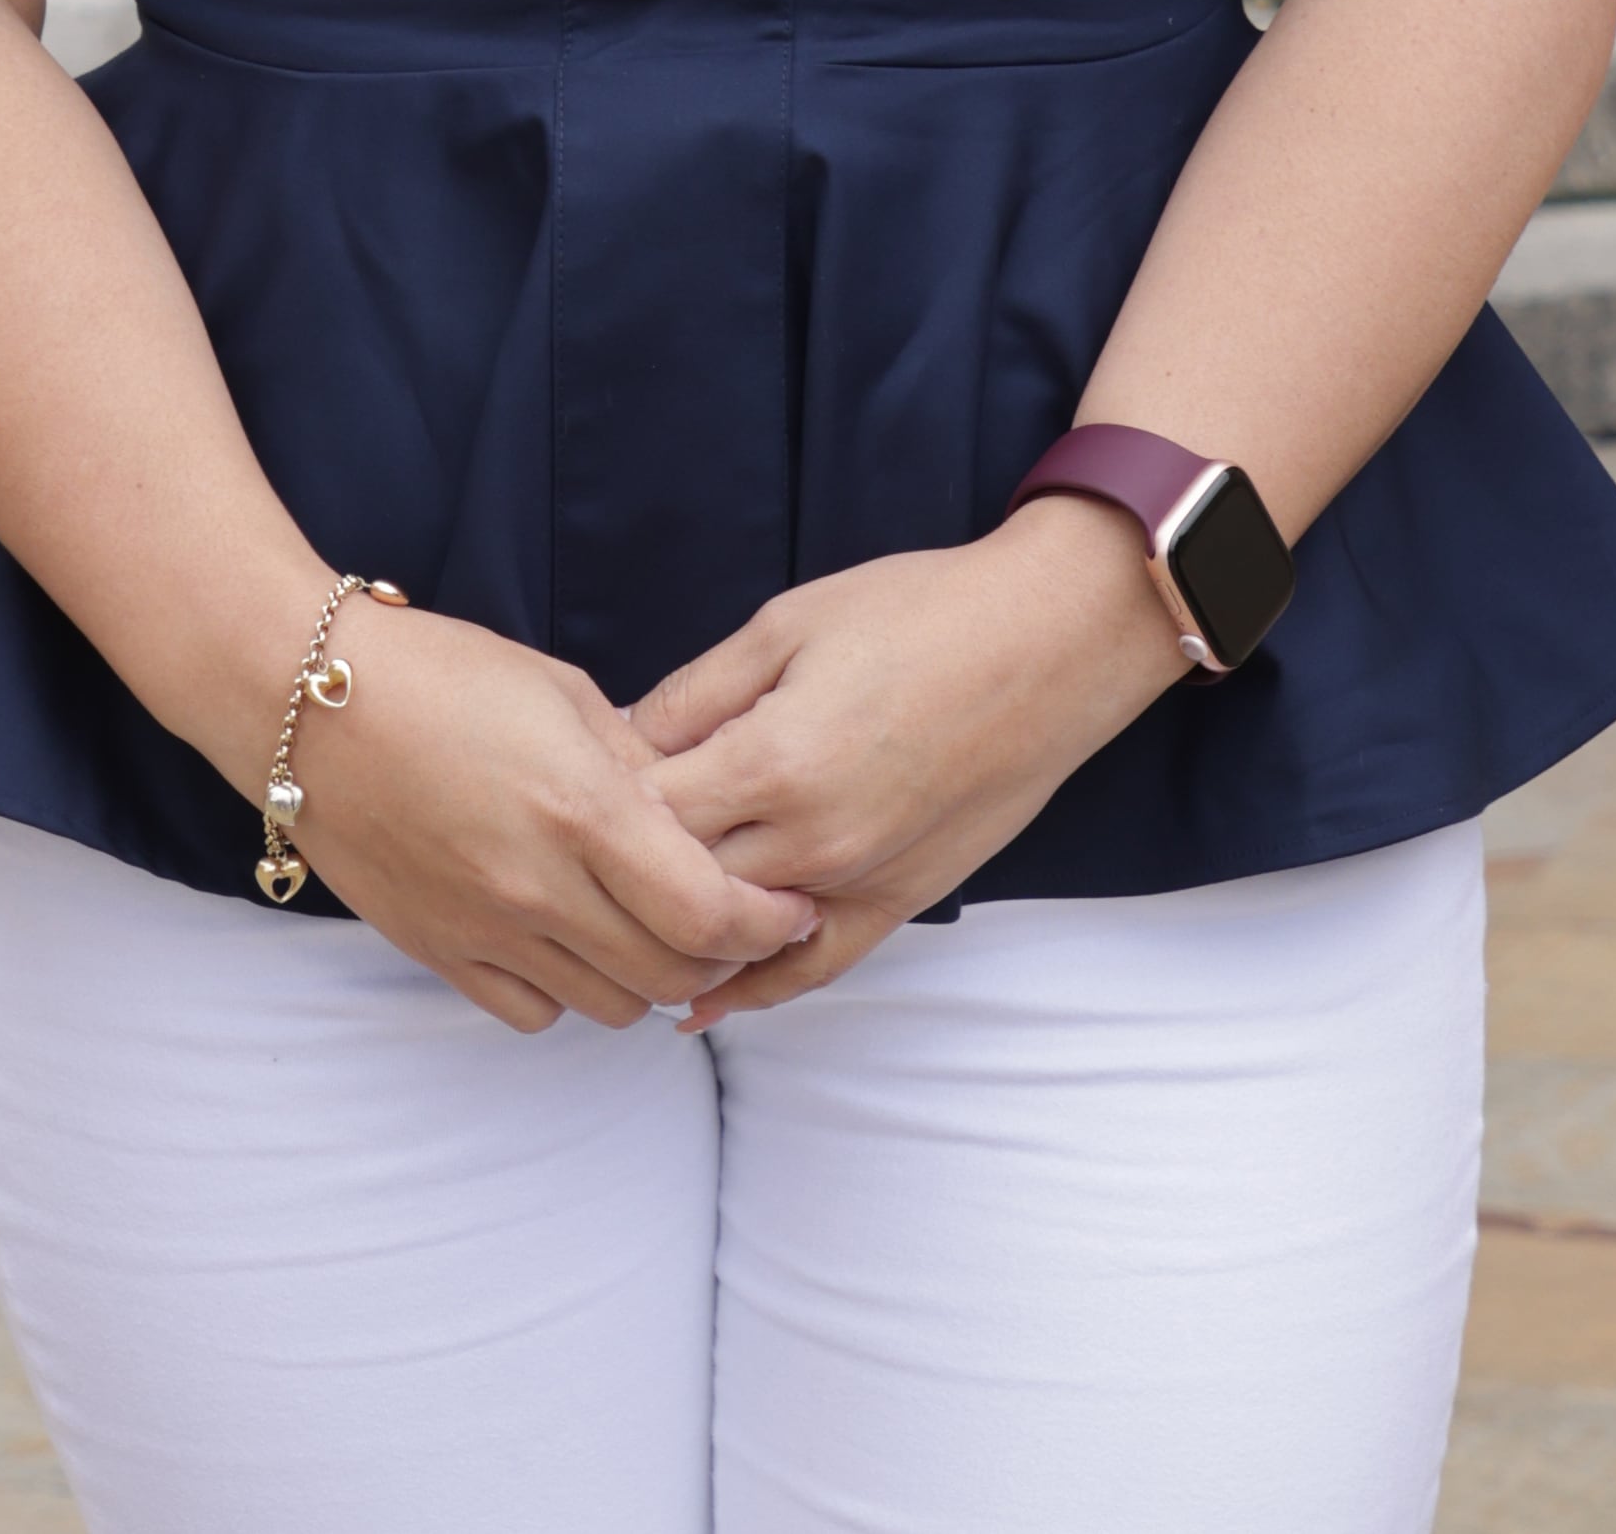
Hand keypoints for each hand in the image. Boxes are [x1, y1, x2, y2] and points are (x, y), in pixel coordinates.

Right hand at [260, 603, 824, 1035]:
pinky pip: (533, 1012)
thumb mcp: (561, 692)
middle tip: (738, 921)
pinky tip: (573, 942)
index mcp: (581, 808)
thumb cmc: (438, 671)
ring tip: (655, 930)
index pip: (709, 912)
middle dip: (723, 954)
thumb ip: (638, 763)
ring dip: (650, 978)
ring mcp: (484, 928)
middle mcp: (538, 885)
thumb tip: (695, 815)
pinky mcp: (439, 951)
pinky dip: (572, 992)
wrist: (305, 700)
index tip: (790, 902)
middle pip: (671, 973)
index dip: (767, 920)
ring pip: (611, 1005)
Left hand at [628, 499, 1188, 1025]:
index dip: (596, 801)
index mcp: (773, 762)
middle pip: (679, 885)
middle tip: (580, 849)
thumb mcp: (786, 625)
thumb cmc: (919, 614)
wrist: (1049, 644)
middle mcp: (812, 842)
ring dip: (675, 933)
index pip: (644, 816)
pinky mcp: (901, 902)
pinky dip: (754, 990)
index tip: (566, 781)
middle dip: (624, 870)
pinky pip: (814, 968)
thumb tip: (620, 740)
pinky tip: (701, 1001)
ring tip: (614, 925)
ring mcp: (860, 882)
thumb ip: (697, 695)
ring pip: (736, 940)